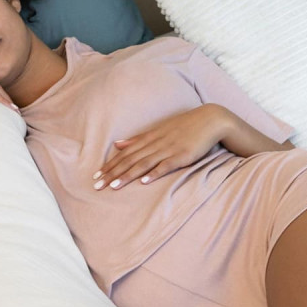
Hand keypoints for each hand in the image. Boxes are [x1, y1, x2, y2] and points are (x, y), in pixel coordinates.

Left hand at [92, 104, 227, 190]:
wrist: (210, 120)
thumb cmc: (184, 126)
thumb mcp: (159, 130)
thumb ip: (138, 139)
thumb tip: (117, 144)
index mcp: (149, 138)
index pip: (125, 154)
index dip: (110, 165)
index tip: (96, 176)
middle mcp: (155, 143)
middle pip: (130, 160)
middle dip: (112, 173)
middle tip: (96, 185)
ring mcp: (168, 149)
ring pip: (143, 164)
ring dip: (127, 175)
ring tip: (113, 186)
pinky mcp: (182, 155)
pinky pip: (166, 165)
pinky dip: (155, 173)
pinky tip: (144, 181)